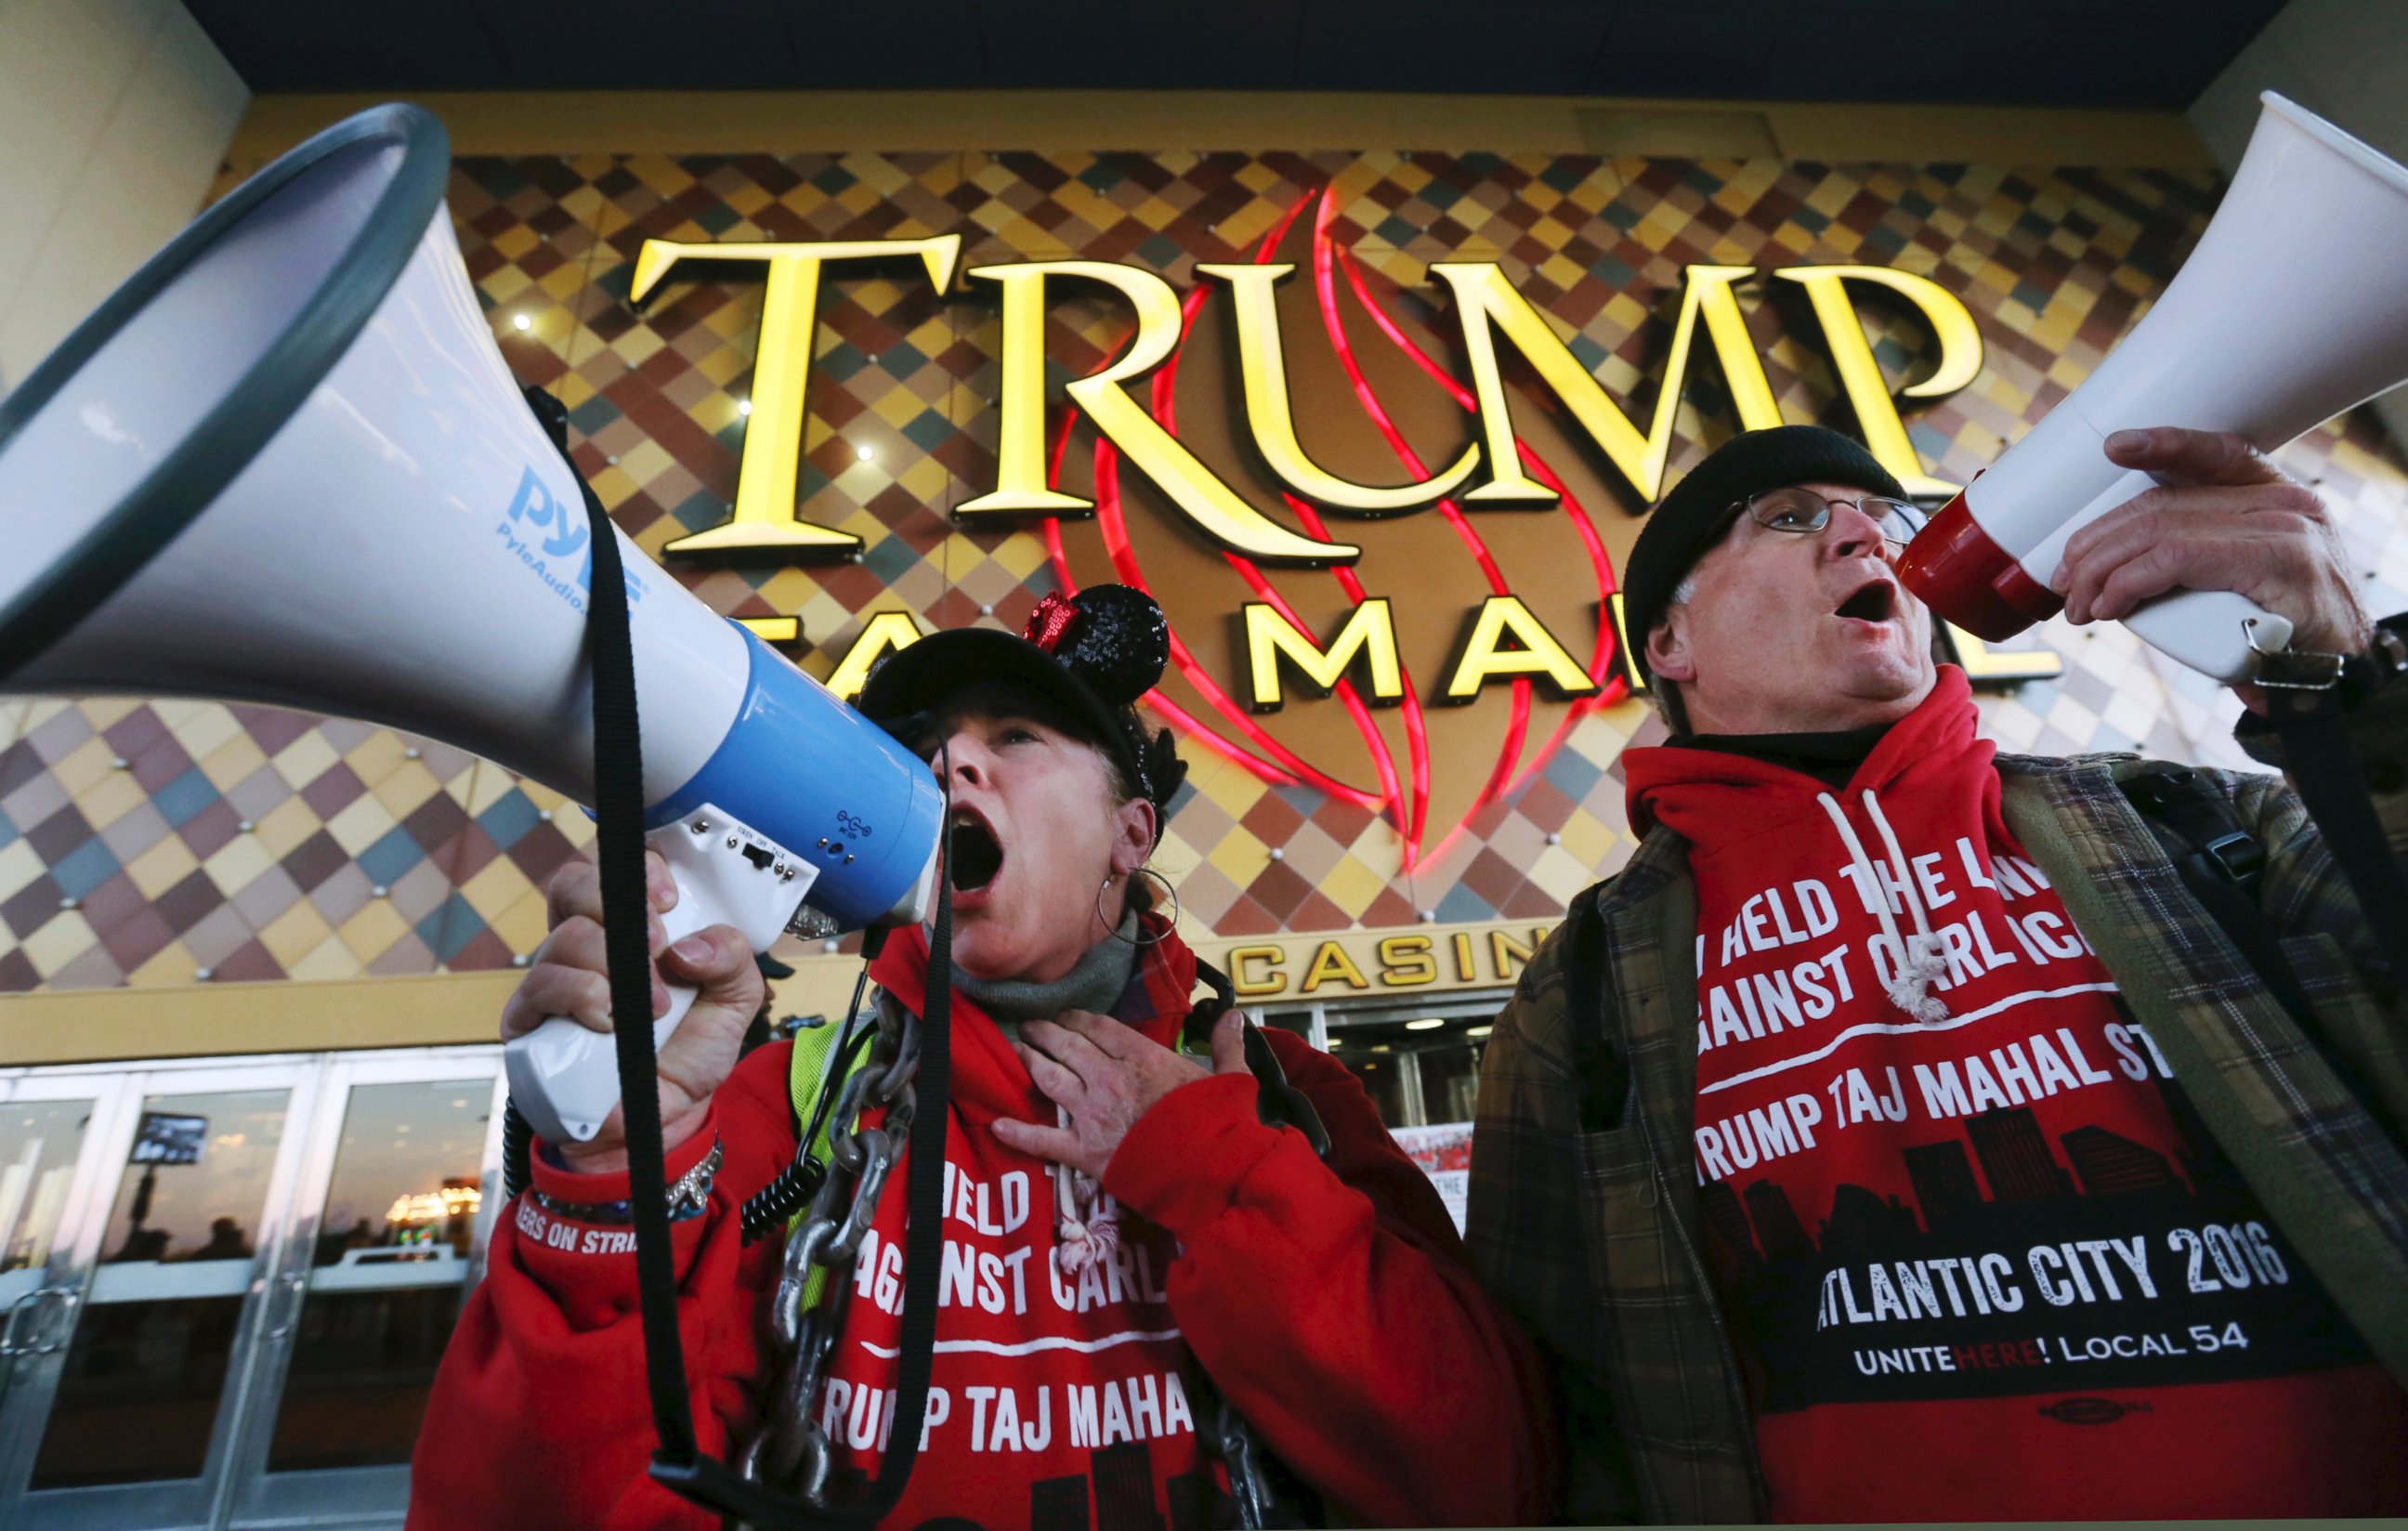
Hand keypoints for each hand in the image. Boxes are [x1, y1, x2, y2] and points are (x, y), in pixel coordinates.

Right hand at [501, 847, 762, 1173]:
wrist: (664, 1119)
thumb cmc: (688, 1051)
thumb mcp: (735, 1000)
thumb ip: (731, 958)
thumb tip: (688, 945)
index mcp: (633, 926)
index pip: (617, 869)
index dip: (640, 869)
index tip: (670, 898)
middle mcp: (588, 943)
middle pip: (574, 884)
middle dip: (618, 905)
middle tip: (656, 943)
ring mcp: (555, 978)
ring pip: (564, 936)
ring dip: (613, 964)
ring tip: (651, 1005)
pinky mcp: (530, 1019)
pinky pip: (541, 986)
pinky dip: (583, 996)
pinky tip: (611, 1021)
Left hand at [993, 1008, 1249, 1178]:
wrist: (1210, 1172)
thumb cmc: (1222, 1125)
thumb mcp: (1231, 1077)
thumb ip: (1227, 1044)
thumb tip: (1236, 1014)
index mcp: (1142, 1058)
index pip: (1099, 1028)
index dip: (1078, 1019)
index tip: (1067, 1016)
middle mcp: (1110, 1079)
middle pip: (1068, 1046)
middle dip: (1045, 1033)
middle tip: (1031, 1027)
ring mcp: (1093, 1115)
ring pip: (1050, 1080)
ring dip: (1031, 1063)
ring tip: (1017, 1052)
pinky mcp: (1084, 1151)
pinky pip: (1043, 1139)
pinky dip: (1019, 1133)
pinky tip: (998, 1124)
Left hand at [2056, 427, 2372, 698]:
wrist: (2337, 683)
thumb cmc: (2284, 637)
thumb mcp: (2245, 583)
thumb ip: (2202, 559)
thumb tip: (2118, 568)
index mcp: (2276, 498)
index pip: (2215, 455)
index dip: (2164, 445)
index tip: (2114, 447)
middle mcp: (2285, 502)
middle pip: (2164, 504)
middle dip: (2099, 541)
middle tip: (2067, 581)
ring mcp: (2285, 528)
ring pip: (2160, 529)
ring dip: (2102, 569)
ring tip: (2081, 604)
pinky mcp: (2276, 562)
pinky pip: (2176, 559)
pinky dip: (2128, 582)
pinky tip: (2111, 606)